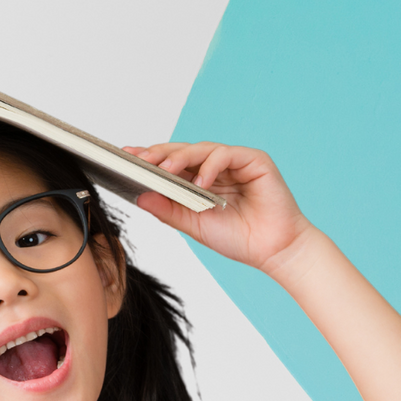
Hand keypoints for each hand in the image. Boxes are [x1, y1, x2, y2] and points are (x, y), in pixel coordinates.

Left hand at [128, 142, 317, 272]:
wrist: (274, 251)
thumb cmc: (239, 239)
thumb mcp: (195, 225)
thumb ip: (169, 210)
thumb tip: (140, 195)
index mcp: (202, 181)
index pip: (172, 164)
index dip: (150, 159)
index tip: (125, 157)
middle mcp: (217, 168)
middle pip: (183, 152)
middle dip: (159, 154)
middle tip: (138, 158)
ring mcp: (235, 162)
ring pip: (201, 149)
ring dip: (180, 157)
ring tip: (164, 169)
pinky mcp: (254, 160)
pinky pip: (226, 154)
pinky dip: (211, 165)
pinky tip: (201, 182)